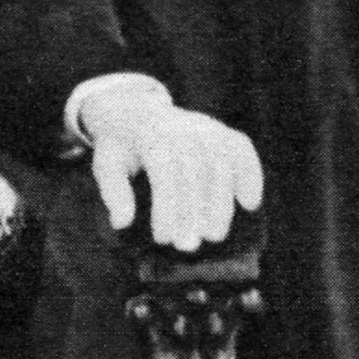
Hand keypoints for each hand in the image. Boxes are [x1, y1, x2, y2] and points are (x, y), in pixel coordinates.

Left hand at [69, 71, 262, 252]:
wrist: (138, 111)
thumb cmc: (123, 147)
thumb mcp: (107, 164)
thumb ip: (113, 191)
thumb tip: (121, 223)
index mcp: (151, 135)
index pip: (165, 172)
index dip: (166, 207)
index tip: (162, 238)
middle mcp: (182, 128)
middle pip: (196, 172)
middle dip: (194, 213)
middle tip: (188, 246)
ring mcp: (206, 127)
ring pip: (222, 164)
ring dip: (221, 203)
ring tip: (214, 236)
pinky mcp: (222, 131)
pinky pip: (242, 149)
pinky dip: (251, 174)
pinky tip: (250, 204)